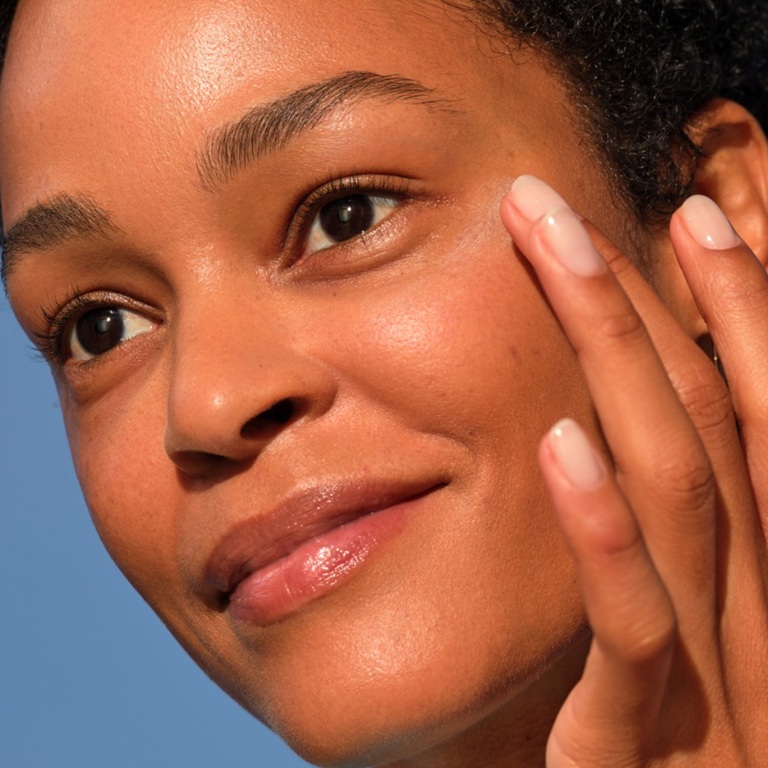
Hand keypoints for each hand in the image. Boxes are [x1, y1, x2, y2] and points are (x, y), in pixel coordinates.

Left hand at [500, 175, 767, 766]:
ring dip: (619, 365)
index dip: (746, 308)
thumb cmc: (687, 754)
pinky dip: (603, 535)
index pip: (764, 416)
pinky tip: (557, 442)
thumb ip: (680, 546)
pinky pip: (634, 630)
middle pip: (713, 425)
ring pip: (681, 496)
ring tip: (561, 260)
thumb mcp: (700, 637)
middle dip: (652, 301)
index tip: (692, 215)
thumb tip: (626, 424)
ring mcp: (723, 684)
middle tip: (565, 208)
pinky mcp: (643, 751)